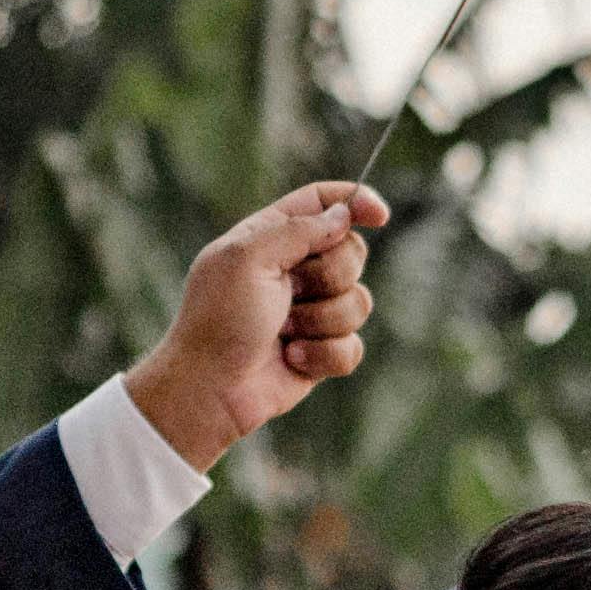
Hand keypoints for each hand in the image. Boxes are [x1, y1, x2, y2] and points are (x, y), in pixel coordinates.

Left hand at [125, 180, 387, 466]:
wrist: (210, 388)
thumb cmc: (219, 319)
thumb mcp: (248, 257)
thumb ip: (298, 229)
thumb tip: (342, 216)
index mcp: (270, 237)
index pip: (320, 202)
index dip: (354, 202)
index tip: (380, 216)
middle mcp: (293, 270)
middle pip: (352, 252)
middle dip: (330, 276)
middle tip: (290, 292)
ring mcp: (310, 311)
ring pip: (358, 302)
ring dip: (322, 321)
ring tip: (285, 333)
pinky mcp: (321, 350)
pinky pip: (353, 346)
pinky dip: (324, 355)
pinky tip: (292, 359)